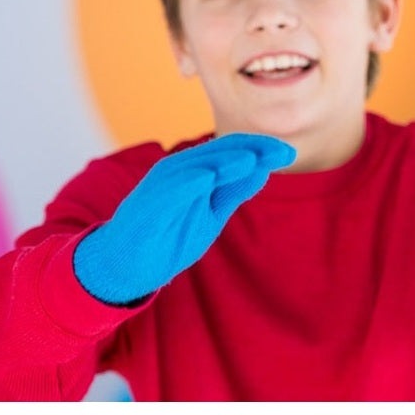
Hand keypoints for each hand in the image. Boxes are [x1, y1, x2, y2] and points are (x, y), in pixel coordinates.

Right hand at [73, 133, 295, 304]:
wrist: (125, 266)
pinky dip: (187, 182)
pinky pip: (168, 190)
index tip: (289, 153)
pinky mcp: (145, 205)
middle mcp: (179, 170)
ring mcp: (161, 185)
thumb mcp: (211, 214)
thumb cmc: (169, 236)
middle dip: (252, 149)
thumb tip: (263, 167)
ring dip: (224, 160)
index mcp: (197, 170)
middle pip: (219, 151)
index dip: (261, 148)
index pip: (233, 151)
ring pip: (197, 165)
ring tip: (252, 158)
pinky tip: (207, 178)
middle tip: (283, 152)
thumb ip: (233, 190)